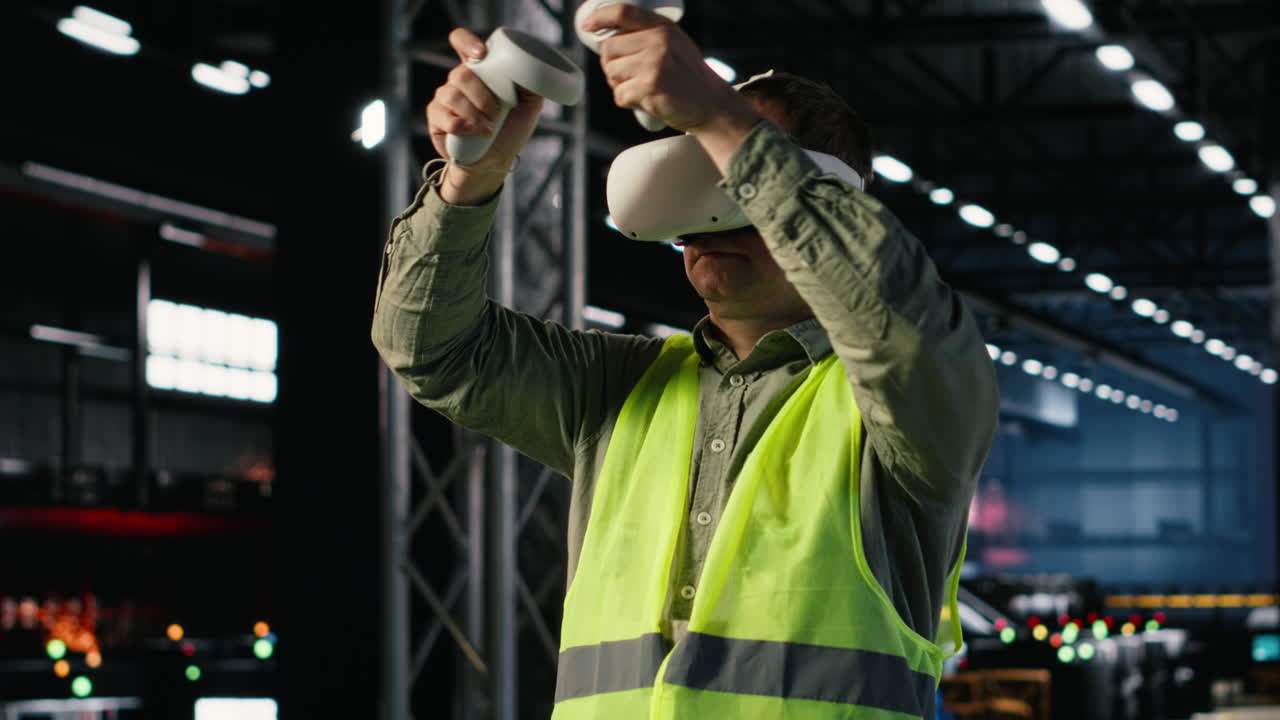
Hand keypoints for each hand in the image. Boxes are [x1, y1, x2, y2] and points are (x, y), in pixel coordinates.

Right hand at [426, 28, 543, 203]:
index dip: (466, 42)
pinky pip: (442, 115)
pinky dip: (460, 126)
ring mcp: (445, 97)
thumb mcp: (529, 107)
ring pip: (452, 95)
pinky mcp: (436, 117)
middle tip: (496, 116)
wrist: (496, 161)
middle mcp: (459, 81)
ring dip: (474, 115)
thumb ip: (531, 85)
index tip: (481, 54)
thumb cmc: (510, 130)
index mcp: (480, 71)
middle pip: (461, 74)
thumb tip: (531, 68)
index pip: (462, 42)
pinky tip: (470, 133)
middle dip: (482, 97)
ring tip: (487, 130)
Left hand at [581, 4, 758, 135]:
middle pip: (609, 48)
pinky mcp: (650, 86)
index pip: (623, 12)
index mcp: (663, 27)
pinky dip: (627, 101)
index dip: (600, 17)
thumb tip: (607, 37)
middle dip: (611, 65)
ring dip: (619, 85)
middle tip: (628, 76)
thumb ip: (649, 37)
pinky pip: (619, 94)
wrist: (712, 105)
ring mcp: (654, 63)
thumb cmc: (689, 78)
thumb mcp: (675, 45)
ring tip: (640, 88)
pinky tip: (645, 101)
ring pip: (611, 72)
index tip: (587, 26)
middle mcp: (658, 41)